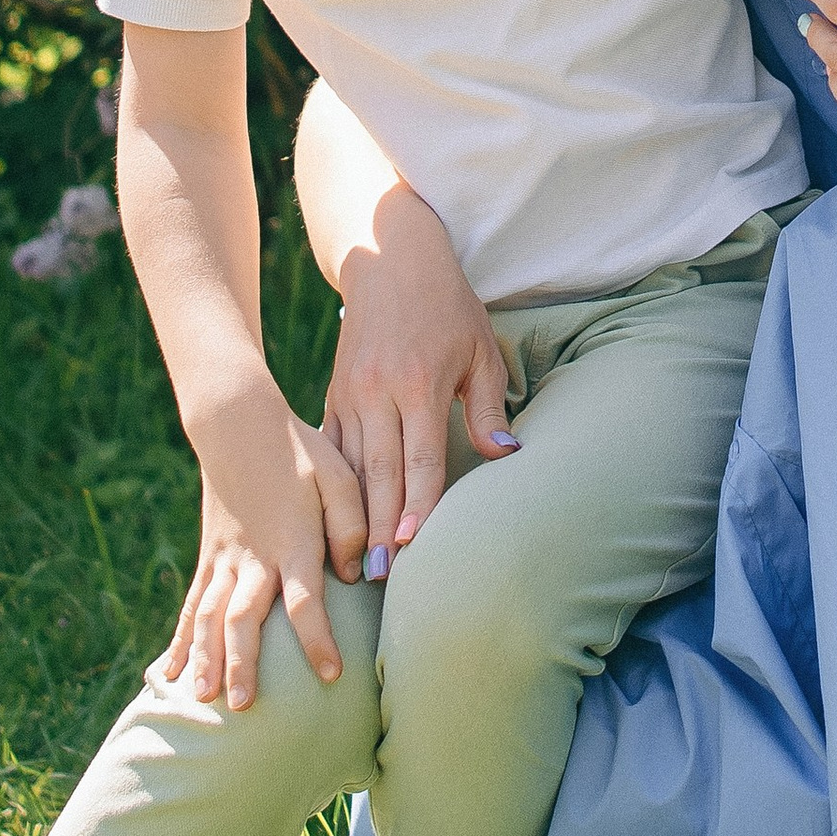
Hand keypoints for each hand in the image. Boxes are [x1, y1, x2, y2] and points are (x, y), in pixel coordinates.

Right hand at [165, 375, 367, 711]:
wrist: (238, 424)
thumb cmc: (299, 450)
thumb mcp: (338, 476)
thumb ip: (352, 525)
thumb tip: (358, 574)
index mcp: (293, 542)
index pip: (305, 601)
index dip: (318, 639)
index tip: (332, 674)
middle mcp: (254, 558)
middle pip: (245, 618)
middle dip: (244, 662)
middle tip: (243, 706)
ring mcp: (225, 560)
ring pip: (209, 617)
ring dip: (206, 659)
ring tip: (200, 698)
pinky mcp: (208, 558)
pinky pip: (191, 606)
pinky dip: (179, 641)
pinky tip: (169, 674)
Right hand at [323, 190, 515, 571]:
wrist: (391, 260)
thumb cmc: (448, 306)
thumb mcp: (481, 349)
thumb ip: (489, 406)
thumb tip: (505, 454)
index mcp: (419, 382)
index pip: (421, 457)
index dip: (417, 504)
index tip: (411, 545)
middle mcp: (379, 391)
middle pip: (379, 472)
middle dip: (379, 527)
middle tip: (380, 576)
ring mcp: (350, 393)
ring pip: (349, 466)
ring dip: (352, 515)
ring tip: (353, 562)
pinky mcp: (333, 393)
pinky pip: (331, 447)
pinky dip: (332, 485)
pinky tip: (332, 519)